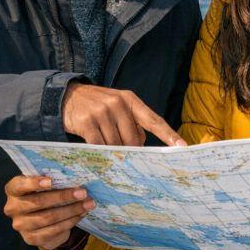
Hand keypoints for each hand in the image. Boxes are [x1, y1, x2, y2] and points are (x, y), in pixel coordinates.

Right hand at [3, 175, 93, 249]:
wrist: (43, 220)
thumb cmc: (45, 194)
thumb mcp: (44, 184)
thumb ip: (51, 179)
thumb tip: (74, 175)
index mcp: (13, 190)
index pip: (18, 186)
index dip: (33, 183)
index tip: (50, 181)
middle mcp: (12, 208)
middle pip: (38, 202)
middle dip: (63, 196)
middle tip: (82, 192)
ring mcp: (20, 225)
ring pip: (48, 217)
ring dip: (71, 210)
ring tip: (88, 204)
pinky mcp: (31, 238)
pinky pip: (53, 230)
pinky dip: (70, 221)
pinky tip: (81, 214)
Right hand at [62, 82, 185, 145]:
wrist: (66, 96)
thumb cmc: (97, 105)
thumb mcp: (117, 106)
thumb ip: (132, 122)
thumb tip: (141, 146)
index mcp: (131, 100)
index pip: (154, 119)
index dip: (169, 134)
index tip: (182, 147)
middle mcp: (118, 103)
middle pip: (134, 139)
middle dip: (130, 149)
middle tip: (123, 152)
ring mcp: (102, 112)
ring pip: (117, 144)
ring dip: (113, 151)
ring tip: (105, 146)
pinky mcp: (87, 122)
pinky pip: (100, 146)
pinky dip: (100, 153)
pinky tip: (97, 152)